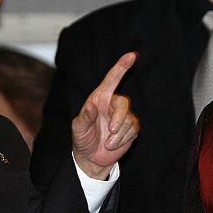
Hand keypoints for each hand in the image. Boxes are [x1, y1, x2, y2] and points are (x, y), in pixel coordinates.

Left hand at [72, 52, 138, 178]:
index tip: (132, 55)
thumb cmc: (83, 140)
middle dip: (118, 118)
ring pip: (129, 119)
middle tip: (110, 131)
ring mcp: (124, 115)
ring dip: (118, 134)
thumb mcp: (78, 130)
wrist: (92, 158)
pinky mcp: (132, 127)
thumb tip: (92, 106)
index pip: (112, 79)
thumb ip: (84, 118)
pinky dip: (123, 139)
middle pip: (123, 103)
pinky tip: (114, 143)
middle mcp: (113, 103)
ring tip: (107, 142)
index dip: (122, 66)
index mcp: (99, 98)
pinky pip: (133, 129)